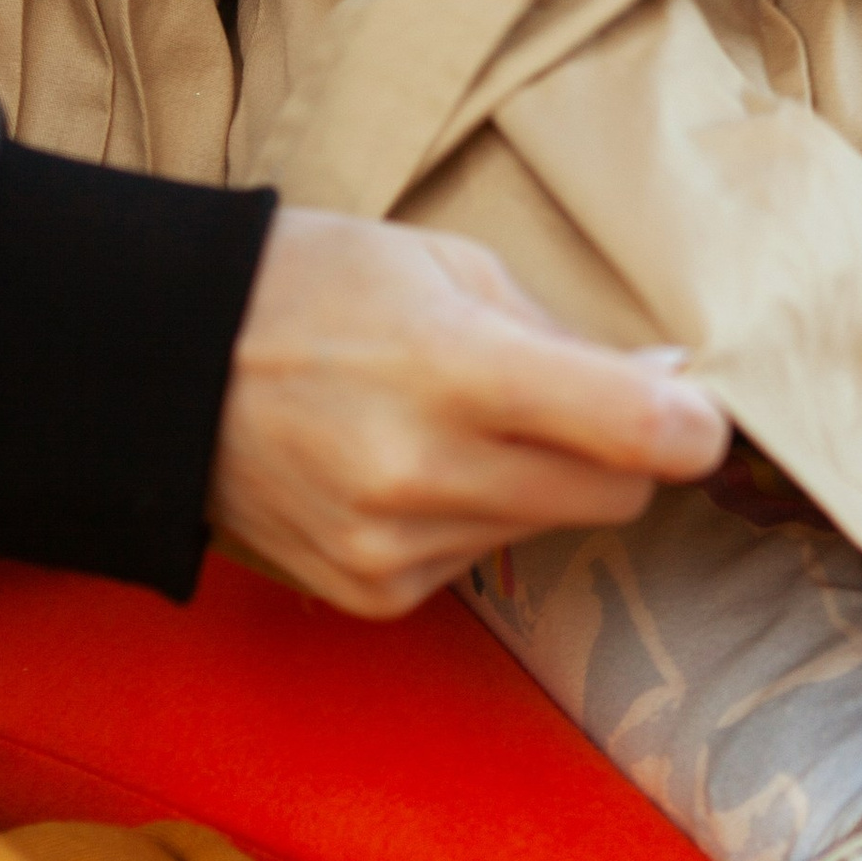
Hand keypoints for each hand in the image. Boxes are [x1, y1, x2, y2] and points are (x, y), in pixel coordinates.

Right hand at [208, 208, 730, 617]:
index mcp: (455, 368)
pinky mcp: (371, 595)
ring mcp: (393, 545)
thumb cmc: (318, 286)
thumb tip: (669, 390)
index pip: (634, 432)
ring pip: (551, 530)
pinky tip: (408, 467)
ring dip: (537, 481)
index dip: (693, 426)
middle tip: (579, 400)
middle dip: (622, 450)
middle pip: (613, 495)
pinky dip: (472, 517)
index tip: (699, 412)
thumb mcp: (449, 266)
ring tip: (456, 420)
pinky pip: (481, 560)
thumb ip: (566, 337)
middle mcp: (424, 472)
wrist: (163, 366)